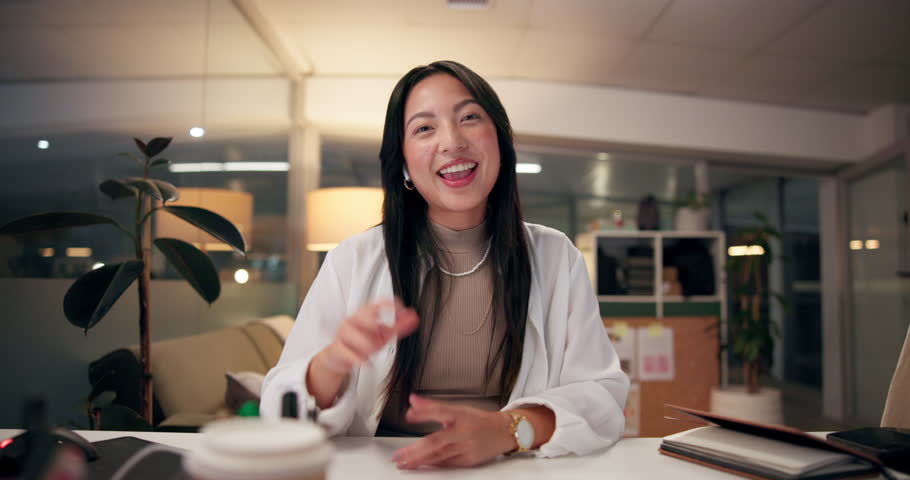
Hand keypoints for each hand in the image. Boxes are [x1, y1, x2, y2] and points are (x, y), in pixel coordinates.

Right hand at [307, 298, 417, 407]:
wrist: (340, 356)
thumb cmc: (361, 342)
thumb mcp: (383, 334)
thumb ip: (400, 326)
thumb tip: (414, 318)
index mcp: (365, 313)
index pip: (378, 303)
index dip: (391, 306)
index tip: (402, 312)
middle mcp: (353, 320)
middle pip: (366, 315)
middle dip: (377, 329)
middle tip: (379, 339)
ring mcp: (343, 333)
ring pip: (357, 335)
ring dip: (368, 346)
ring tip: (370, 352)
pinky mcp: (337, 348)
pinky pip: (349, 353)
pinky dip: (361, 360)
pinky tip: (366, 362)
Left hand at [391, 394, 515, 468]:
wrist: (502, 432)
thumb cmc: (478, 420)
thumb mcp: (456, 408)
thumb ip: (432, 406)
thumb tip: (413, 400)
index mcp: (460, 415)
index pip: (440, 411)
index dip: (423, 413)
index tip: (408, 416)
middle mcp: (463, 431)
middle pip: (436, 441)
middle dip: (415, 450)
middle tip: (398, 455)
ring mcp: (466, 447)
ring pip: (440, 455)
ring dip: (419, 460)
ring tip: (404, 462)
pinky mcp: (469, 460)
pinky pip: (448, 463)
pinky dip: (433, 464)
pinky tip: (422, 465)